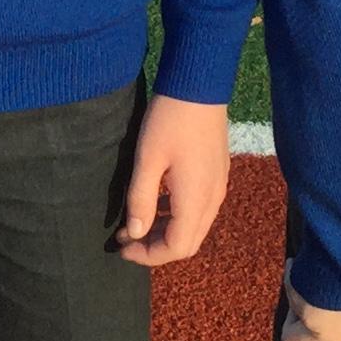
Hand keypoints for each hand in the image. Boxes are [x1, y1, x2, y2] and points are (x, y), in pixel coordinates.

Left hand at [114, 95, 229, 266]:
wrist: (199, 85)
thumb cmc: (169, 119)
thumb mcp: (147, 160)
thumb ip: (141, 200)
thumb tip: (135, 234)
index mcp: (196, 199)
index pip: (176, 247)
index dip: (149, 255)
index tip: (122, 248)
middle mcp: (213, 198)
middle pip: (188, 242)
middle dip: (157, 248)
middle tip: (127, 240)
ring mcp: (218, 185)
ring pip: (195, 227)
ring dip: (166, 231)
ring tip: (136, 223)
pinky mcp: (217, 174)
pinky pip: (200, 209)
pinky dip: (177, 216)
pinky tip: (156, 202)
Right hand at [281, 267, 340, 340]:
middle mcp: (317, 331)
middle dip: (294, 337)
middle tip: (301, 326)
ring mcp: (303, 308)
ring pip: (286, 316)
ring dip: (292, 311)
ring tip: (303, 300)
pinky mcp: (295, 285)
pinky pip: (288, 285)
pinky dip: (293, 280)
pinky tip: (301, 269)